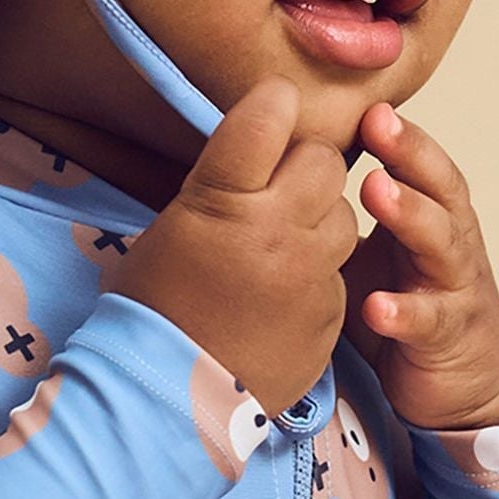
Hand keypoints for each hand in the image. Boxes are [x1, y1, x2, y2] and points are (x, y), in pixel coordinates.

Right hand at [102, 77, 358, 416]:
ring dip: (320, 220)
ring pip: (344, 216)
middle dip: (305, 167)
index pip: (271, 114)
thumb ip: (220, 184)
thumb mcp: (171, 226)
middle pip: (325, 161)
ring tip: (281, 245)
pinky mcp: (331, 313)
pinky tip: (282, 295)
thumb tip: (258, 148)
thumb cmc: (154, 306)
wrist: (169, 395)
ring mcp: (311, 274)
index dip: (275, 103)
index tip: (274, 105)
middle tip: (277, 187)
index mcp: (225, 199)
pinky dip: (317, 275)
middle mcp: (278, 229)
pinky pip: (339, 273)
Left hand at [342, 101, 498, 431]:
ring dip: (410, 215)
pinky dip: (405, 312)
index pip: (419, 165)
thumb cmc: (410, 304)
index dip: (398, 135)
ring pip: (442, 244)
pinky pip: (429, 321)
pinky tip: (377, 308)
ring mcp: (454, 288)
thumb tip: (271, 172)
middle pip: (440, 189)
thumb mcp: (371, 254)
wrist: (464, 379)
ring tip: (375, 192)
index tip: (366, 105)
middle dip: (411, 154)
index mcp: (431, 217)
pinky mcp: (449, 336)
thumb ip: (336, 218)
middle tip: (378, 125)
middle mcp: (449, 243)